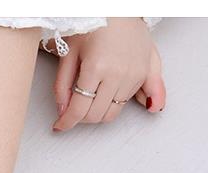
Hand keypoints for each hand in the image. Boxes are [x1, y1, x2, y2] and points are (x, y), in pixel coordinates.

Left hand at [51, 18, 165, 130]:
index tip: (60, 126)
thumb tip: (63, 111)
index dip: (66, 122)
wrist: (119, 7)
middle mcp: (118, 74)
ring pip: (113, 112)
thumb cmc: (94, 23)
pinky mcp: (147, 72)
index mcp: (96, 68)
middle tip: (73, 111)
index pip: (79, 109)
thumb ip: (62, 85)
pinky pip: (141, 100)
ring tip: (91, 102)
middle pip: (96, 115)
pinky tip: (137, 109)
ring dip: (99, 112)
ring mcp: (134, 74)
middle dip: (81, 119)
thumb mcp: (69, 52)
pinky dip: (129, 106)